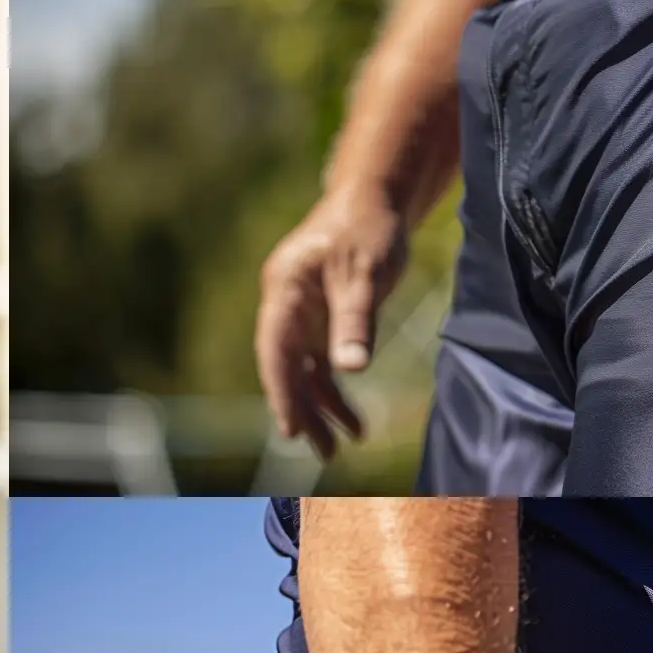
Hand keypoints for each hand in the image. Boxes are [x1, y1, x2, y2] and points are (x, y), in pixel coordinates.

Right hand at [256, 186, 408, 458]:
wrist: (376, 200)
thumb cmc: (369, 228)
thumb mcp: (366, 272)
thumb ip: (356, 320)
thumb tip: (348, 368)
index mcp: (285, 289)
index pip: (276, 349)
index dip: (281, 391)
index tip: (291, 429)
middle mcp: (287, 306)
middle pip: (286, 368)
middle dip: (302, 411)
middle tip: (321, 452)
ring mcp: (303, 315)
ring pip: (304, 371)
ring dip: (321, 409)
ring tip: (339, 447)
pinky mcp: (323, 320)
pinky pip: (323, 363)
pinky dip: (336, 390)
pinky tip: (353, 421)